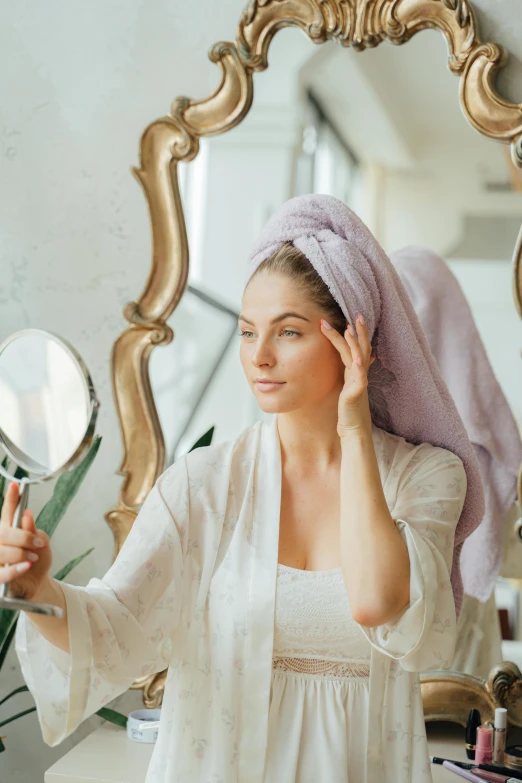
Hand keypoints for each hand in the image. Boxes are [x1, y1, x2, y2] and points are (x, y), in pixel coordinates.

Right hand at [0, 482, 52, 600]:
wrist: (38, 583)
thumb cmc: (37, 560)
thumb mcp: (41, 542)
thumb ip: (33, 530)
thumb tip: (26, 515)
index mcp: (8, 530)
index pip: (8, 512)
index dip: (11, 499)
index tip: (15, 485)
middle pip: (2, 532)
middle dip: (22, 537)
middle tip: (38, 543)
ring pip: (0, 551)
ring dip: (20, 553)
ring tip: (34, 558)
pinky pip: (1, 573)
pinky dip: (15, 569)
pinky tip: (27, 566)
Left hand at [320, 312, 374, 433]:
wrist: (354, 429)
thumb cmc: (349, 409)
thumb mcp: (350, 386)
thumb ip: (352, 372)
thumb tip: (361, 359)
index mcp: (355, 371)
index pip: (356, 347)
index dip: (355, 333)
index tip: (352, 317)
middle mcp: (359, 374)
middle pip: (360, 348)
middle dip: (358, 331)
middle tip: (357, 314)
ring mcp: (359, 382)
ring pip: (358, 358)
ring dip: (354, 342)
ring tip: (350, 328)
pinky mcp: (357, 392)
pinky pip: (359, 377)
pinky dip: (359, 366)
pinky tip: (358, 357)